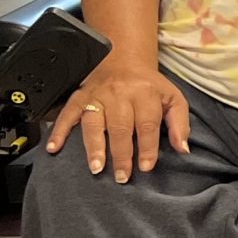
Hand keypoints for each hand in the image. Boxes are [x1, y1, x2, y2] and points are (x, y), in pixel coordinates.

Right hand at [46, 60, 189, 183]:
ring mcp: (97, 96)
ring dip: (94, 146)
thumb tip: (183, 149)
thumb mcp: (174, 98)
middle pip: (120, 127)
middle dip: (121, 153)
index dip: (147, 147)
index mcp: (145, 94)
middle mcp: (120, 94)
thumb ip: (180, 124)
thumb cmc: (150, 86)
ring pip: (94, 122)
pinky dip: (59, 131)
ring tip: (96, 167)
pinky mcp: (79, 97)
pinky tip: (54, 148)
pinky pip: (67, 114)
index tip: (146, 167)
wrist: (124, 61)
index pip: (147, 125)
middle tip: (122, 176)